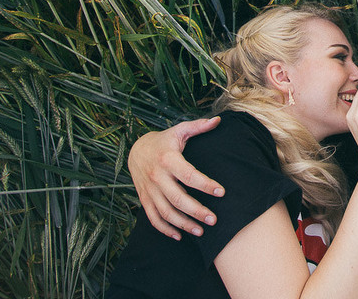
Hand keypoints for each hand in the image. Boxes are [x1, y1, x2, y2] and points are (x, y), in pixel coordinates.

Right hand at [128, 116, 225, 239]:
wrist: (136, 150)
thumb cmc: (164, 141)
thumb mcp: (179, 130)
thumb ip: (198, 126)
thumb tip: (218, 121)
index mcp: (168, 160)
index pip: (189, 175)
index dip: (206, 185)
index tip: (221, 192)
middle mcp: (157, 177)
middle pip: (178, 199)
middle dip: (196, 212)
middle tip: (213, 220)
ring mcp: (149, 190)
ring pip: (166, 212)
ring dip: (183, 224)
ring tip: (201, 232)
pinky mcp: (144, 199)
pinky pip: (153, 218)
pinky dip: (165, 229)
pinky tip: (179, 236)